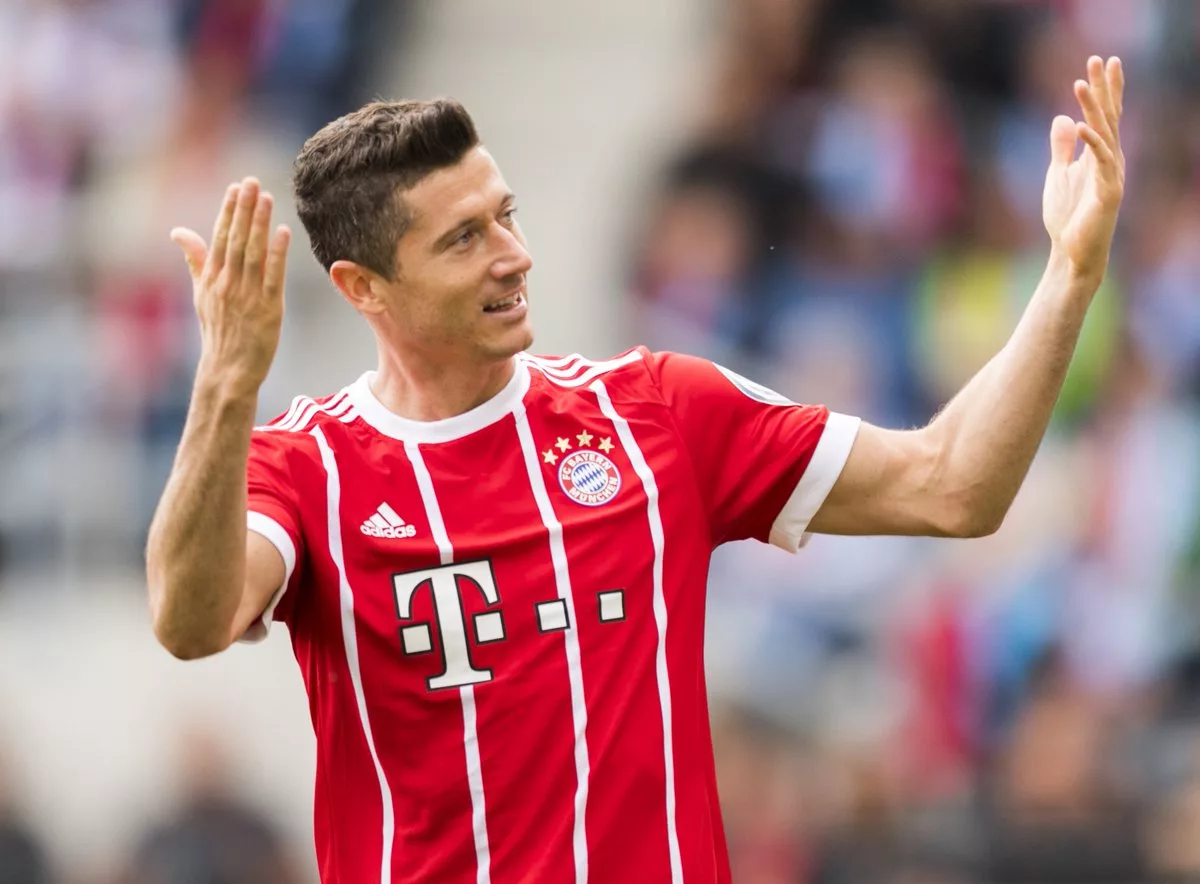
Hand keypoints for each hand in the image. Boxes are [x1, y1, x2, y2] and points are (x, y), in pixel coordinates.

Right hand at [171, 178, 290, 395]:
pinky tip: (284, 232)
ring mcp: (247, 296)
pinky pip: (273, 277)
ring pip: (254, 253)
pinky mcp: (268, 310)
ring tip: (268, 198)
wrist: (228, 370)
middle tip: (252, 182)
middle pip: (236, 240)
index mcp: (211, 279)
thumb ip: (195, 261)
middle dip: (244, 209)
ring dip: (260, 224)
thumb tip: (178, 232)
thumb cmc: (218, 331)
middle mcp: (227, 284)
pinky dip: (278, 254)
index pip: (220, 237)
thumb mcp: (201, 295)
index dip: (228, 211)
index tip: (236, 187)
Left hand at [1043, 56, 1125, 285]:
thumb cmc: (1067, 217)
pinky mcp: (1108, 193)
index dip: (1104, 89)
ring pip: (1106, 134)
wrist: (1072, 253)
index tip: (1101, 61)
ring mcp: (1111, 176)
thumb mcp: (1058, 175)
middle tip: (1099, 59)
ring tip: (1080, 85)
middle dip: (1103, 88)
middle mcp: (1110, 160)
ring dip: (1093, 109)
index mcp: (1100, 155)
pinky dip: (1092, 143)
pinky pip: (1102, 163)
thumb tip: (1062, 118)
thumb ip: (1062, 148)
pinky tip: (1080, 125)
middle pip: (1109, 117)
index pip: (1104, 115)